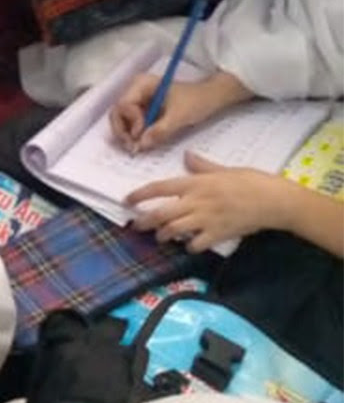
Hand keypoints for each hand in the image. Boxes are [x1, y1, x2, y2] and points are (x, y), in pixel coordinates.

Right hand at [110, 71, 252, 153]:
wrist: (210, 98)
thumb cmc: (197, 100)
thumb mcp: (179, 116)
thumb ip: (160, 130)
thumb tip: (141, 145)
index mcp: (142, 84)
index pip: (123, 105)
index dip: (130, 122)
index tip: (141, 133)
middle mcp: (136, 91)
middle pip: (116, 114)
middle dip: (122, 131)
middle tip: (133, 146)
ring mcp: (138, 102)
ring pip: (120, 122)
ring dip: (126, 136)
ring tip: (138, 146)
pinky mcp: (142, 112)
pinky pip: (129, 126)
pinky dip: (133, 137)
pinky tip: (141, 143)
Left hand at [126, 152, 294, 251]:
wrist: (274, 201)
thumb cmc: (251, 181)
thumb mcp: (225, 170)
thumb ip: (202, 166)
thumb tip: (186, 155)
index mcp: (197, 183)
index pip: (161, 187)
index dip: (141, 194)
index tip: (127, 200)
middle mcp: (197, 201)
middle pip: (160, 214)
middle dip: (144, 221)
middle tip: (137, 225)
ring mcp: (205, 219)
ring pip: (172, 231)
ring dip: (164, 235)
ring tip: (163, 236)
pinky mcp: (216, 235)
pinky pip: (193, 245)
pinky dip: (188, 247)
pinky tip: (190, 244)